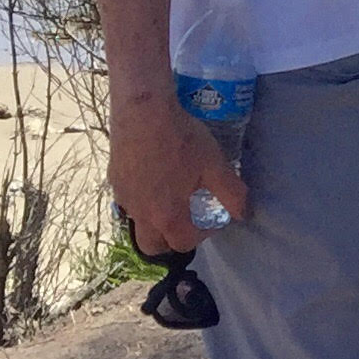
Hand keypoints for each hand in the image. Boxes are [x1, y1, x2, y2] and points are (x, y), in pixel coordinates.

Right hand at [110, 94, 246, 257]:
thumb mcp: (215, 166)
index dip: (204, 236)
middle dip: (170, 242)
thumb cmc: (182, 140)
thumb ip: (232, 194)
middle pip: (152, 246)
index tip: (213, 218)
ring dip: (154, 222)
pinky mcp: (114, 181)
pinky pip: (128, 202)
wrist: (143, 112)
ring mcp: (123, 198)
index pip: (184, 243)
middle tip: (187, 223)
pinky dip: (142, 202)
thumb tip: (244, 214)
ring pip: (137, 224)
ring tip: (171, 200)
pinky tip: (154, 179)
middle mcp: (141, 214)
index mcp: (167, 216)